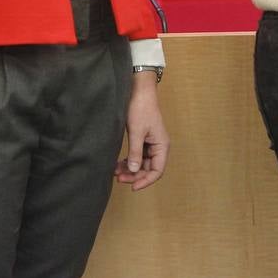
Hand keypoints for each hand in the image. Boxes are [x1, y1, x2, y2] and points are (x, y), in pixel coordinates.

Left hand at [115, 73, 169, 190]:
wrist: (138, 91)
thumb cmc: (141, 108)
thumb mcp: (137, 132)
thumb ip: (136, 153)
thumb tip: (135, 171)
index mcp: (162, 145)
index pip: (157, 170)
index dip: (146, 181)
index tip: (132, 187)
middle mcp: (158, 146)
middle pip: (149, 169)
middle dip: (135, 176)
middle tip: (119, 179)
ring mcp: (150, 143)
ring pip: (142, 163)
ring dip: (130, 169)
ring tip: (115, 172)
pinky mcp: (142, 139)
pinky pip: (137, 156)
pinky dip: (129, 161)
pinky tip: (118, 164)